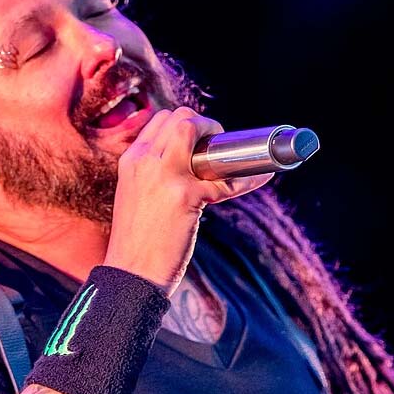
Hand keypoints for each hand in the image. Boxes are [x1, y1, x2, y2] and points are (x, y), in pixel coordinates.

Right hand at [104, 107, 273, 295]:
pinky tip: (262, 177)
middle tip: (220, 149)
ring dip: (221, 139)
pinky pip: (225, 178)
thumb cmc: (137, 241)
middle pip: (181, 117)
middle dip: (207, 125)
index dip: (188, 124)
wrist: (131, 276)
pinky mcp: (185, 196)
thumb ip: (155, 175)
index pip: (162, 118)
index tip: (202, 141)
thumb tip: (192, 165)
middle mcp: (144, 161)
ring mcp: (164, 176)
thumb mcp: (136, 196)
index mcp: (131, 160)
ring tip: (235, 159)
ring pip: (194, 128)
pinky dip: (249, 177)